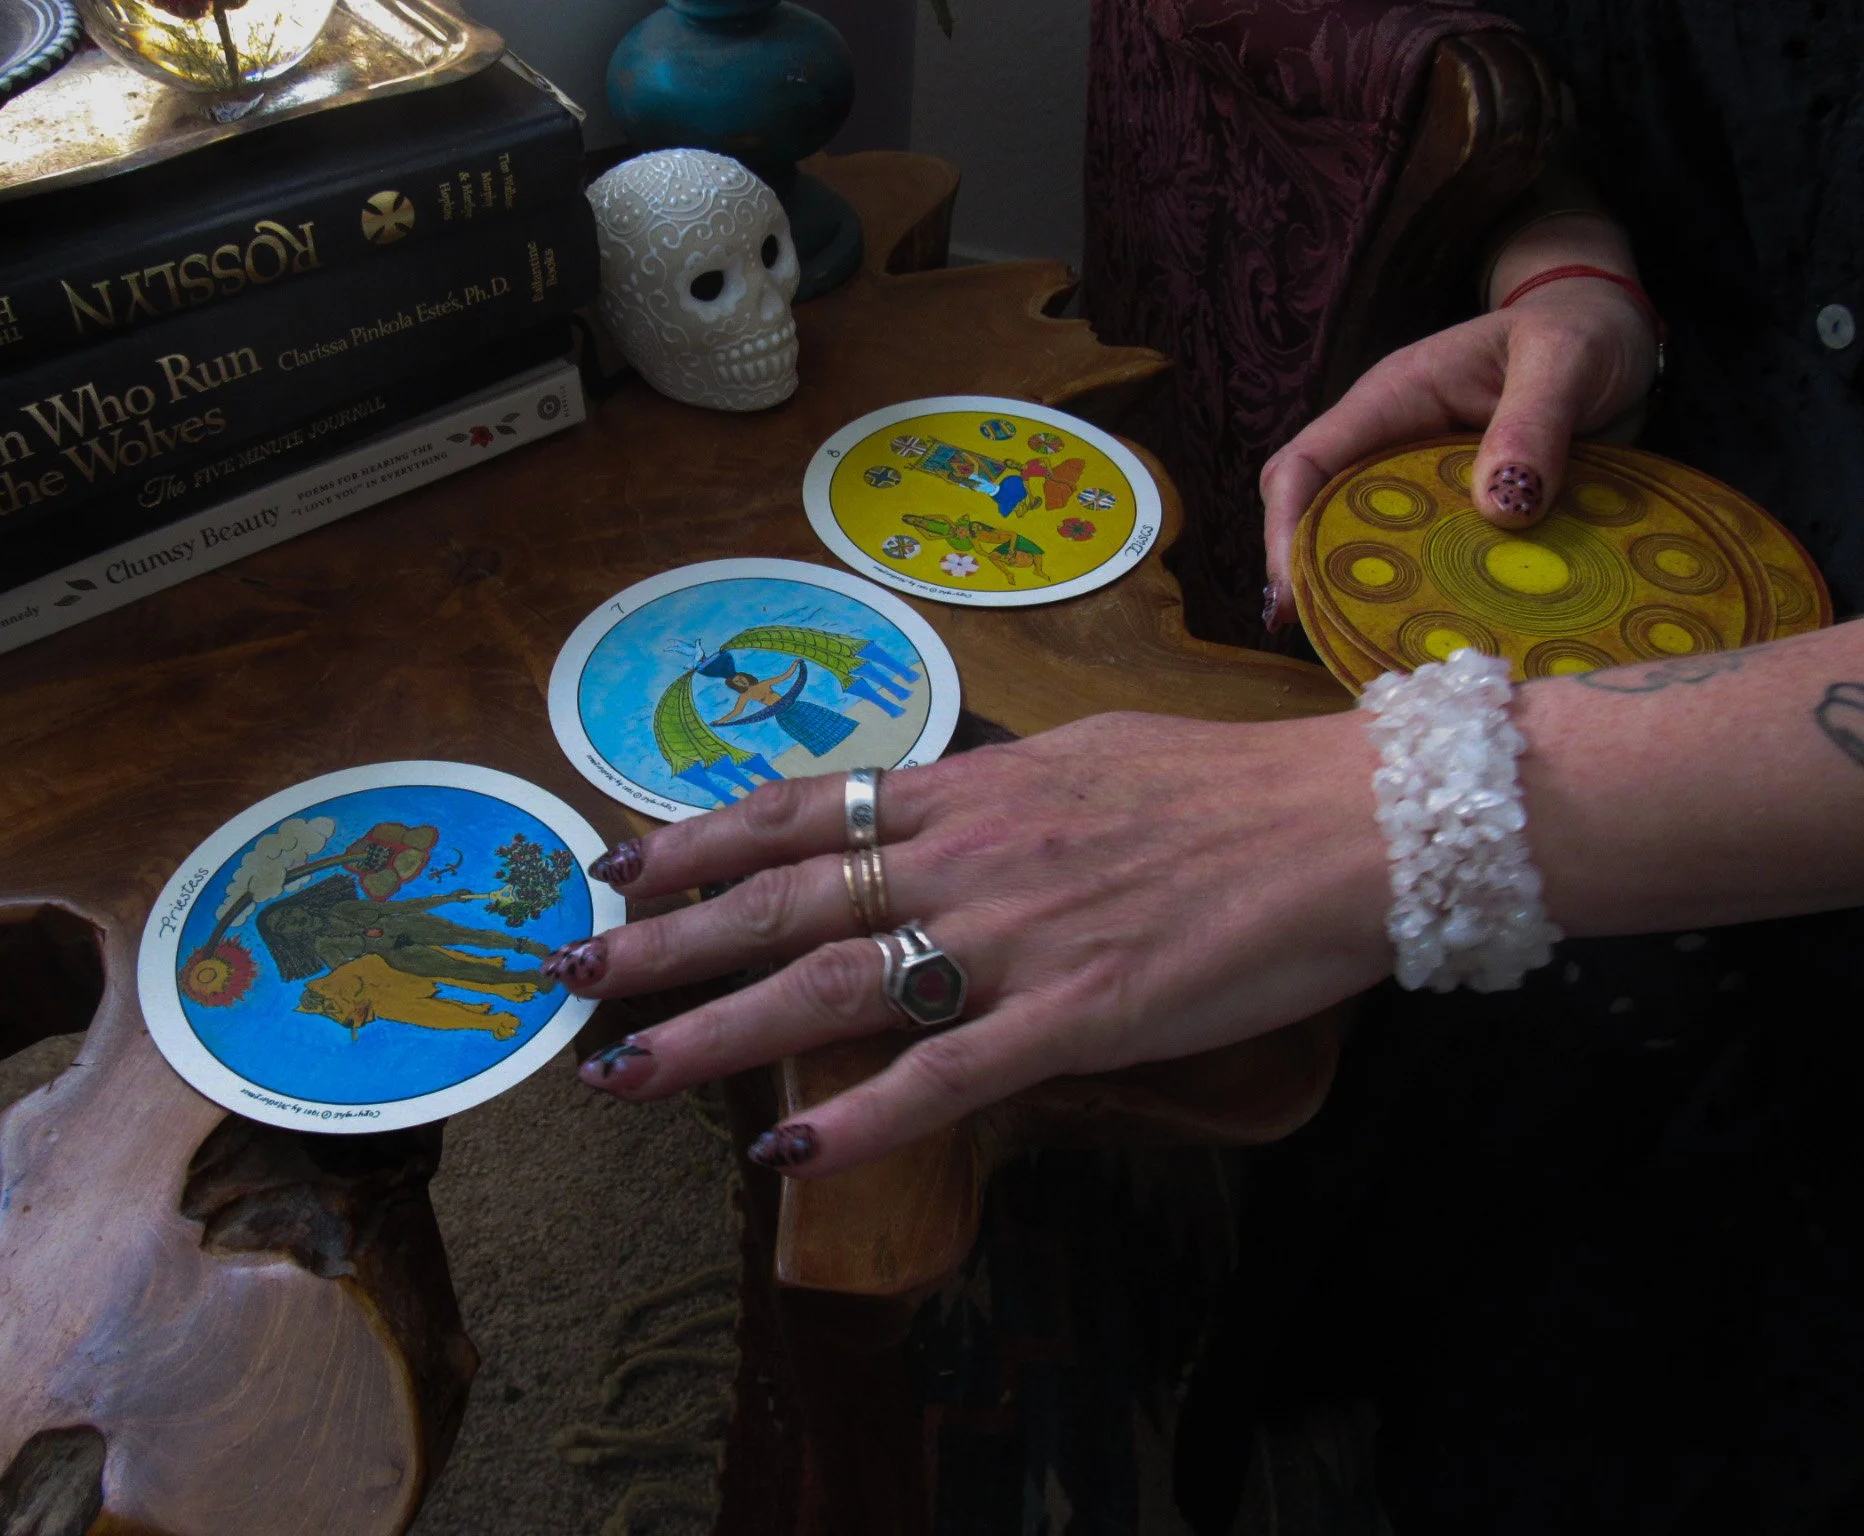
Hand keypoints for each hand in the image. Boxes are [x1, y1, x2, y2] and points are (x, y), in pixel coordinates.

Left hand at [546, 711, 1393, 1177]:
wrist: (1345, 820)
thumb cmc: (1226, 785)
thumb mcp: (1084, 758)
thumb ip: (991, 794)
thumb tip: (928, 809)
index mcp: (969, 789)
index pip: (798, 809)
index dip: (696, 839)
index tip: (614, 862)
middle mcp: (967, 854)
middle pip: (781, 900)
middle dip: (661, 941)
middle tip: (565, 976)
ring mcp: (1015, 935)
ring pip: (834, 986)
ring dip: (716, 1032)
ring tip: (623, 1071)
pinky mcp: (1078, 1014)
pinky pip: (948, 1071)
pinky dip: (863, 1115)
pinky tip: (787, 1150)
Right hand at [1261, 230, 1656, 630]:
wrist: (1619, 337)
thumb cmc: (1585, 331)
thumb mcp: (1566, 359)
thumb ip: (1535, 422)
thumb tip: (1499, 508)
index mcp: (1393, 399)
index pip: (1306, 463)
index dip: (1284, 528)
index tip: (1294, 594)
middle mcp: (1392, 444)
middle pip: (1314, 514)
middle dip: (1307, 575)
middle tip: (1323, 638)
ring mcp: (1424, 483)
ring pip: (1364, 544)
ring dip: (1359, 594)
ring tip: (1364, 649)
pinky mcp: (1462, 514)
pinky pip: (1424, 560)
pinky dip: (1420, 597)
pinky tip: (1430, 636)